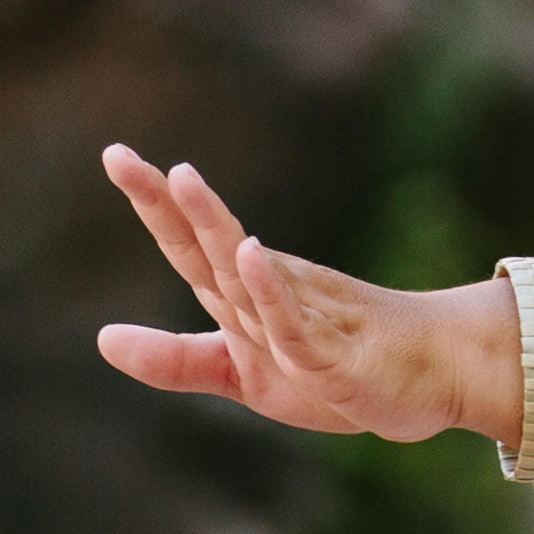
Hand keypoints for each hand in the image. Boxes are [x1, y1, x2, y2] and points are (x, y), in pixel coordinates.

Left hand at [94, 144, 510, 446]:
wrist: (432, 378)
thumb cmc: (335, 369)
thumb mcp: (241, 375)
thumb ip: (175, 360)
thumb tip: (101, 337)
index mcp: (242, 295)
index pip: (188, 244)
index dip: (153, 203)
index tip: (116, 155)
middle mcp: (270, 292)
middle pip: (209, 244)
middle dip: (166, 201)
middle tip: (117, 155)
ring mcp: (304, 318)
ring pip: (249, 272)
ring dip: (216, 226)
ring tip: (183, 179)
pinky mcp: (333, 355)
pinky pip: (295, 321)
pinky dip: (271, 289)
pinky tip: (249, 253)